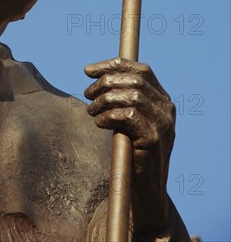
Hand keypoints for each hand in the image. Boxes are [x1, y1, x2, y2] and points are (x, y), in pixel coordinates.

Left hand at [84, 57, 175, 231]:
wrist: (145, 189)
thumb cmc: (131, 150)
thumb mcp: (128, 118)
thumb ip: (121, 96)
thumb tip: (93, 72)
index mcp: (163, 99)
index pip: (141, 70)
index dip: (113, 65)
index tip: (88, 70)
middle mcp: (167, 108)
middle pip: (134, 80)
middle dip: (105, 82)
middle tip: (87, 94)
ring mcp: (163, 124)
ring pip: (131, 95)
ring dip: (104, 100)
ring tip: (91, 110)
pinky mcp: (154, 139)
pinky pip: (128, 115)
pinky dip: (108, 116)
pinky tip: (99, 123)